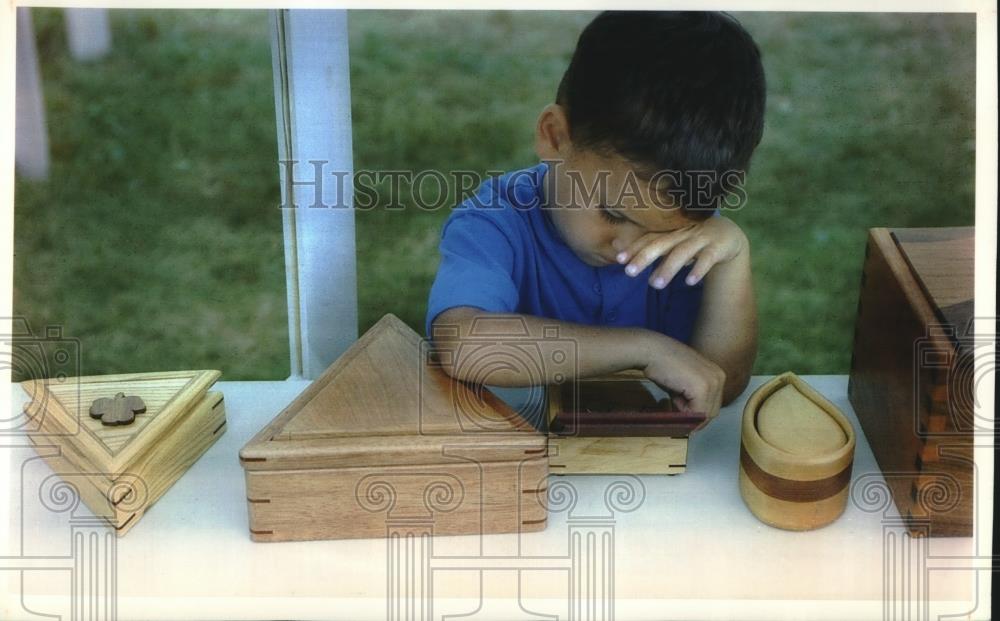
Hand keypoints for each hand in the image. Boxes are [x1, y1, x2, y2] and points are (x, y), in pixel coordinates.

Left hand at [616, 216, 747, 288]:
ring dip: (668, 268)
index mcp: (670, 231)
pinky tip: (689, 282)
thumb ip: (645, 244)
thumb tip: (614, 246)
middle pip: (662, 244)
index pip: (650, 238)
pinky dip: (698, 270)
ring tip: (655, 285)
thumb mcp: (668, 241)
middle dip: (644, 257)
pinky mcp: (717, 248)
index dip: (634, 247)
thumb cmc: (690, 239)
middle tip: (629, 273)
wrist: (727, 234)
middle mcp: (683, 233)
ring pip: (682, 253)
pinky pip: (707, 259)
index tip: (619, 259)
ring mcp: (701, 239)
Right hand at [640, 333, 725, 418]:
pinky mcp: (703, 388)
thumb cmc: (662, 364)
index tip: (681, 406)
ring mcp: (713, 382)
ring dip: (687, 411)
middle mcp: (719, 377)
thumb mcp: (685, 382)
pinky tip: (674, 395)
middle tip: (677, 402)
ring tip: (675, 395)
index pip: (713, 405)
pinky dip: (683, 410)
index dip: (696, 411)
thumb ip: (693, 397)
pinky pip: (697, 413)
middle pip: (712, 411)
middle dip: (693, 413)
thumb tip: (692, 417)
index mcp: (717, 374)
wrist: (651, 351)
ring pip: (705, 414)